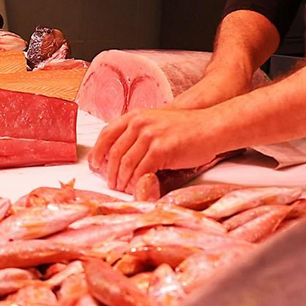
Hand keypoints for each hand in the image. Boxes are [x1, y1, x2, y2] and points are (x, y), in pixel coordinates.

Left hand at [90, 107, 231, 191]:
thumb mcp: (157, 122)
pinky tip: (137, 188)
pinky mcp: (161, 149)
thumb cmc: (188, 128)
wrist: (211, 126)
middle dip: (110, 172)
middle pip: (114, 152)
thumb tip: (123, 153)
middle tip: (111, 184)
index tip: (94, 165)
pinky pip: (142, 171)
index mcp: (136, 116)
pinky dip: (137, 183)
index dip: (97, 151)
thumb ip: (140, 133)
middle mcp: (139, 123)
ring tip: (123, 189)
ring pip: (125, 164)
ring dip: (122, 180)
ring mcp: (150, 135)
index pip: (107, 134)